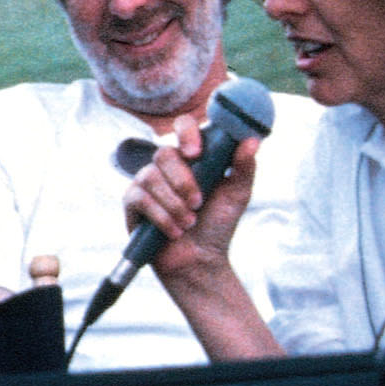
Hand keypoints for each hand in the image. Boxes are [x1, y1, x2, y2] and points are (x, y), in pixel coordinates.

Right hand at [120, 114, 256, 281]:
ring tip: (188, 223)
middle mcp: (167, 165)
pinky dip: (161, 217)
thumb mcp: (237, 194)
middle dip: (183, 182)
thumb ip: (244, 167)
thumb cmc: (218, 224)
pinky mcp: (133, 202)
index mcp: (192, 156)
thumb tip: (251, 141)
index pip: (183, 126)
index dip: (187, 133)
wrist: (200, 259)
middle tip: (198, 204)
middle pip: (164, 154)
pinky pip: (140, 199)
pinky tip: (174, 231)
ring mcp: (146, 181)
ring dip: (173, 204)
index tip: (196, 154)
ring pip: (151, 177)